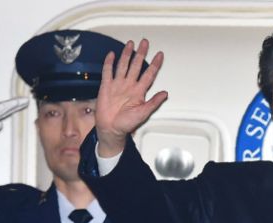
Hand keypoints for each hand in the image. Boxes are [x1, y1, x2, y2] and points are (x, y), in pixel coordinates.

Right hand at [96, 39, 166, 156]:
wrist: (110, 129)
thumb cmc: (126, 124)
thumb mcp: (143, 113)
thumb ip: (154, 102)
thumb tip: (165, 94)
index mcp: (139, 91)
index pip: (149, 74)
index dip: (155, 64)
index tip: (160, 55)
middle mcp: (129, 86)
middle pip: (136, 65)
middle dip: (141, 53)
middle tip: (145, 42)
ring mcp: (118, 85)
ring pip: (123, 65)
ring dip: (127, 54)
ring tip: (130, 44)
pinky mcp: (106, 87)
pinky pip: (108, 72)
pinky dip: (109, 63)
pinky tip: (112, 55)